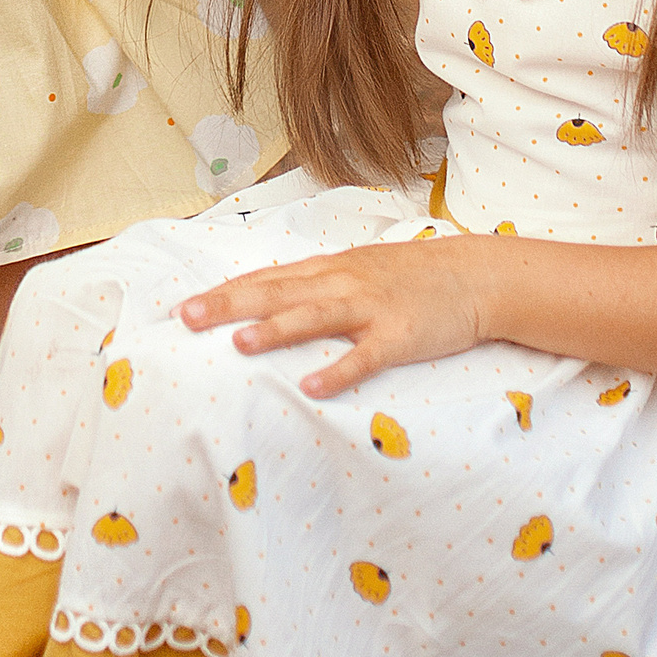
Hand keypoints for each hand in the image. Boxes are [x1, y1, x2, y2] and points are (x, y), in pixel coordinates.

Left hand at [181, 237, 488, 397]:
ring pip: (314, 316)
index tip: (183, 305)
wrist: (473, 275)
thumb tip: (269, 302)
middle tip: (187, 317)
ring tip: (237, 343)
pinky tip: (311, 387)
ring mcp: (370, 307)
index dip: (225, 291)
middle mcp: (341, 283)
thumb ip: (316, 285)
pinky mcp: (399, 335)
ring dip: (275, 329)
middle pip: (277, 292)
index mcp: (328, 270)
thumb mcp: (357, 271)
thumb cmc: (410, 277)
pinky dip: (338, 371)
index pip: (267, 278)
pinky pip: (364, 356)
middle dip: (229, 304)